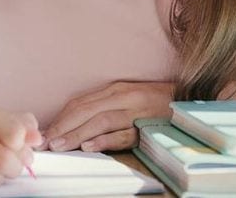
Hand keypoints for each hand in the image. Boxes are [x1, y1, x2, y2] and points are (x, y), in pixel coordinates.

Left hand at [42, 81, 174, 152]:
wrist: (190, 100)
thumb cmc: (155, 101)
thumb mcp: (128, 98)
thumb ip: (104, 106)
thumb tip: (76, 122)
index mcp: (116, 90)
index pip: (81, 103)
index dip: (61, 117)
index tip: (45, 131)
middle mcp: (124, 97)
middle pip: (87, 110)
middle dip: (64, 126)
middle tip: (47, 141)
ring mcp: (136, 113)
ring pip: (101, 121)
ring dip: (78, 133)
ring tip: (61, 145)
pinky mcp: (148, 128)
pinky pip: (124, 134)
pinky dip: (106, 140)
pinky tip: (90, 146)